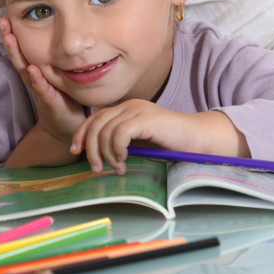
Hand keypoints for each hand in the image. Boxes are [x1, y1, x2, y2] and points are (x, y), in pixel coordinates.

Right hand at [0, 18, 84, 141]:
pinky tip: (33, 69)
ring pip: (26, 71)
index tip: (5, 17)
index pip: (22, 50)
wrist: (65, 127)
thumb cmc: (61, 98)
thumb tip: (57, 31)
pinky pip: (42, 90)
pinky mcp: (50, 102)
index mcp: (35, 71)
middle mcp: (34, 79)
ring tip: (10, 38)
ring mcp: (40, 90)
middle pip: (19, 56)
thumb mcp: (56, 74)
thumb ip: (53, 57)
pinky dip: (37, 80)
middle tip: (2, 22)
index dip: (13, 34)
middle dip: (10, 39)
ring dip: (18, 55)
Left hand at [73, 101, 237, 173]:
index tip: (76, 152)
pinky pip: (120, 134)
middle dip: (91, 149)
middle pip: (96, 124)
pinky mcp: (146, 119)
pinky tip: (125, 160)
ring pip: (105, 131)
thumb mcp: (139, 141)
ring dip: (107, 154)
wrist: (196, 138)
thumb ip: (121, 142)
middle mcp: (129, 105)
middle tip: (97, 168)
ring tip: (117, 167)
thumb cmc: (170, 143)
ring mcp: (138, 110)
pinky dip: (117, 150)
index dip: (81, 134)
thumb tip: (98, 155)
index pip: (94, 118)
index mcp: (125, 109)